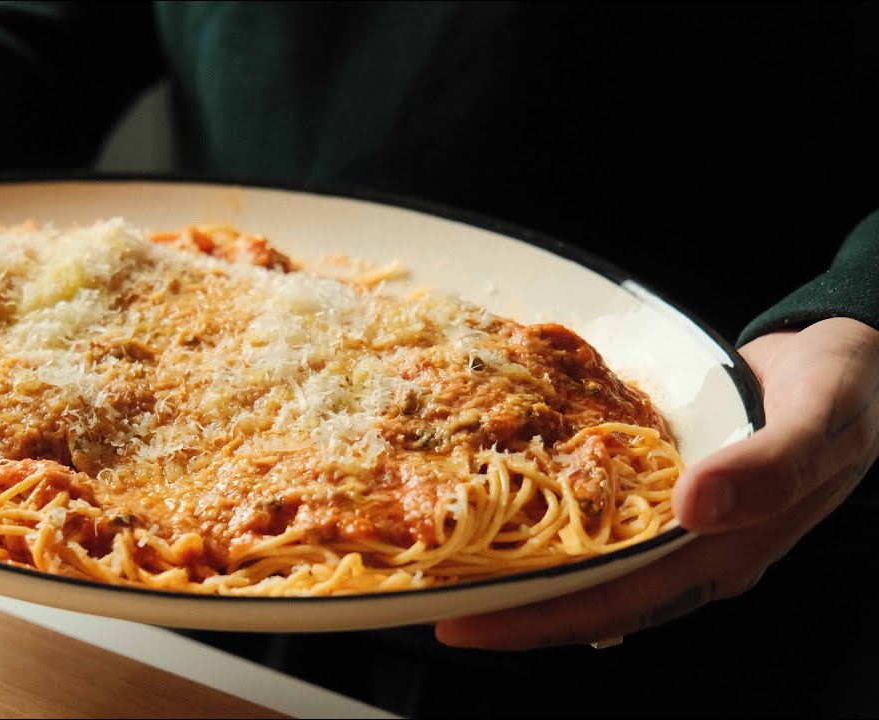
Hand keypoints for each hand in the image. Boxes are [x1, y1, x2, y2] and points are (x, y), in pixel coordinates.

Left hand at [434, 316, 878, 649]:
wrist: (853, 356)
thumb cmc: (847, 388)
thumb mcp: (823, 418)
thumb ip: (771, 465)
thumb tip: (695, 507)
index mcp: (728, 553)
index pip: (619, 601)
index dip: (542, 618)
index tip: (468, 624)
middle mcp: (696, 552)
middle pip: (591, 596)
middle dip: (515, 607)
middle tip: (437, 604)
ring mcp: (681, 524)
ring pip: (593, 564)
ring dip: (529, 571)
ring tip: (458, 567)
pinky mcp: (668, 490)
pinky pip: (604, 520)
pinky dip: (557, 523)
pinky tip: (513, 510)